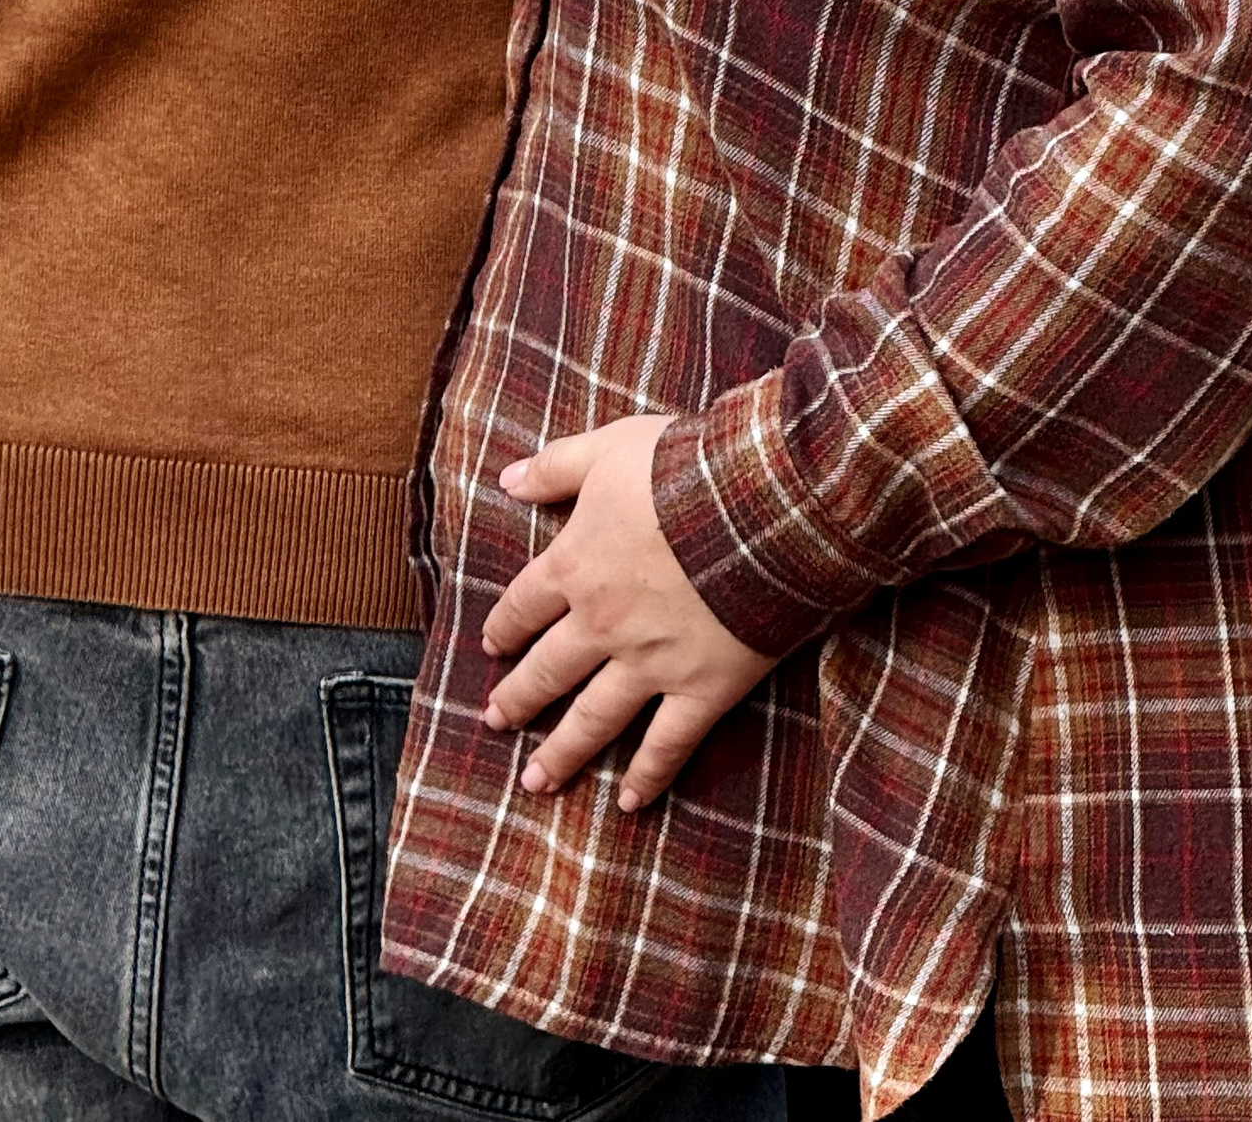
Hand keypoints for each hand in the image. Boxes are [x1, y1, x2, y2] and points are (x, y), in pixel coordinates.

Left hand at [481, 414, 773, 808]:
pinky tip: (629, 803)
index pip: (525, 605)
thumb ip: (556, 466)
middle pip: (548, 670)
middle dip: (518, 698)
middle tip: (495, 721)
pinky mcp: (701, 689)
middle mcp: (601, 625)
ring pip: (593, 719)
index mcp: (575, 566)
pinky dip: (648, 776)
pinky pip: (668, 744)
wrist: (759, 505)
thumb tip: (506, 479)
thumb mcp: (609, 448)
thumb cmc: (683, 465)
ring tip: (534, 780)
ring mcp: (650, 664)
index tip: (492, 647)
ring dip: (562, 753)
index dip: (505, 628)